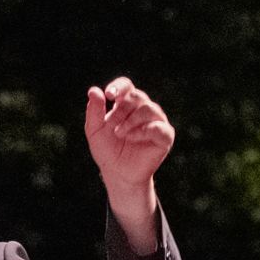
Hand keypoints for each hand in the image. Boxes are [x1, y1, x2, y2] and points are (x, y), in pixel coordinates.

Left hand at [83, 76, 173, 247]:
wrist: (118, 173)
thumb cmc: (107, 151)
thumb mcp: (95, 131)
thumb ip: (93, 111)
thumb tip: (93, 91)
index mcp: (127, 104)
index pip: (127, 85)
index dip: (119, 86)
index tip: (109, 95)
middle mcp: (144, 109)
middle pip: (137, 96)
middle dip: (121, 110)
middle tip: (110, 126)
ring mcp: (157, 121)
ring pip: (148, 108)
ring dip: (131, 120)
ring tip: (119, 134)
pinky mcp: (165, 136)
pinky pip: (158, 127)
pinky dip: (143, 130)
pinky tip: (132, 138)